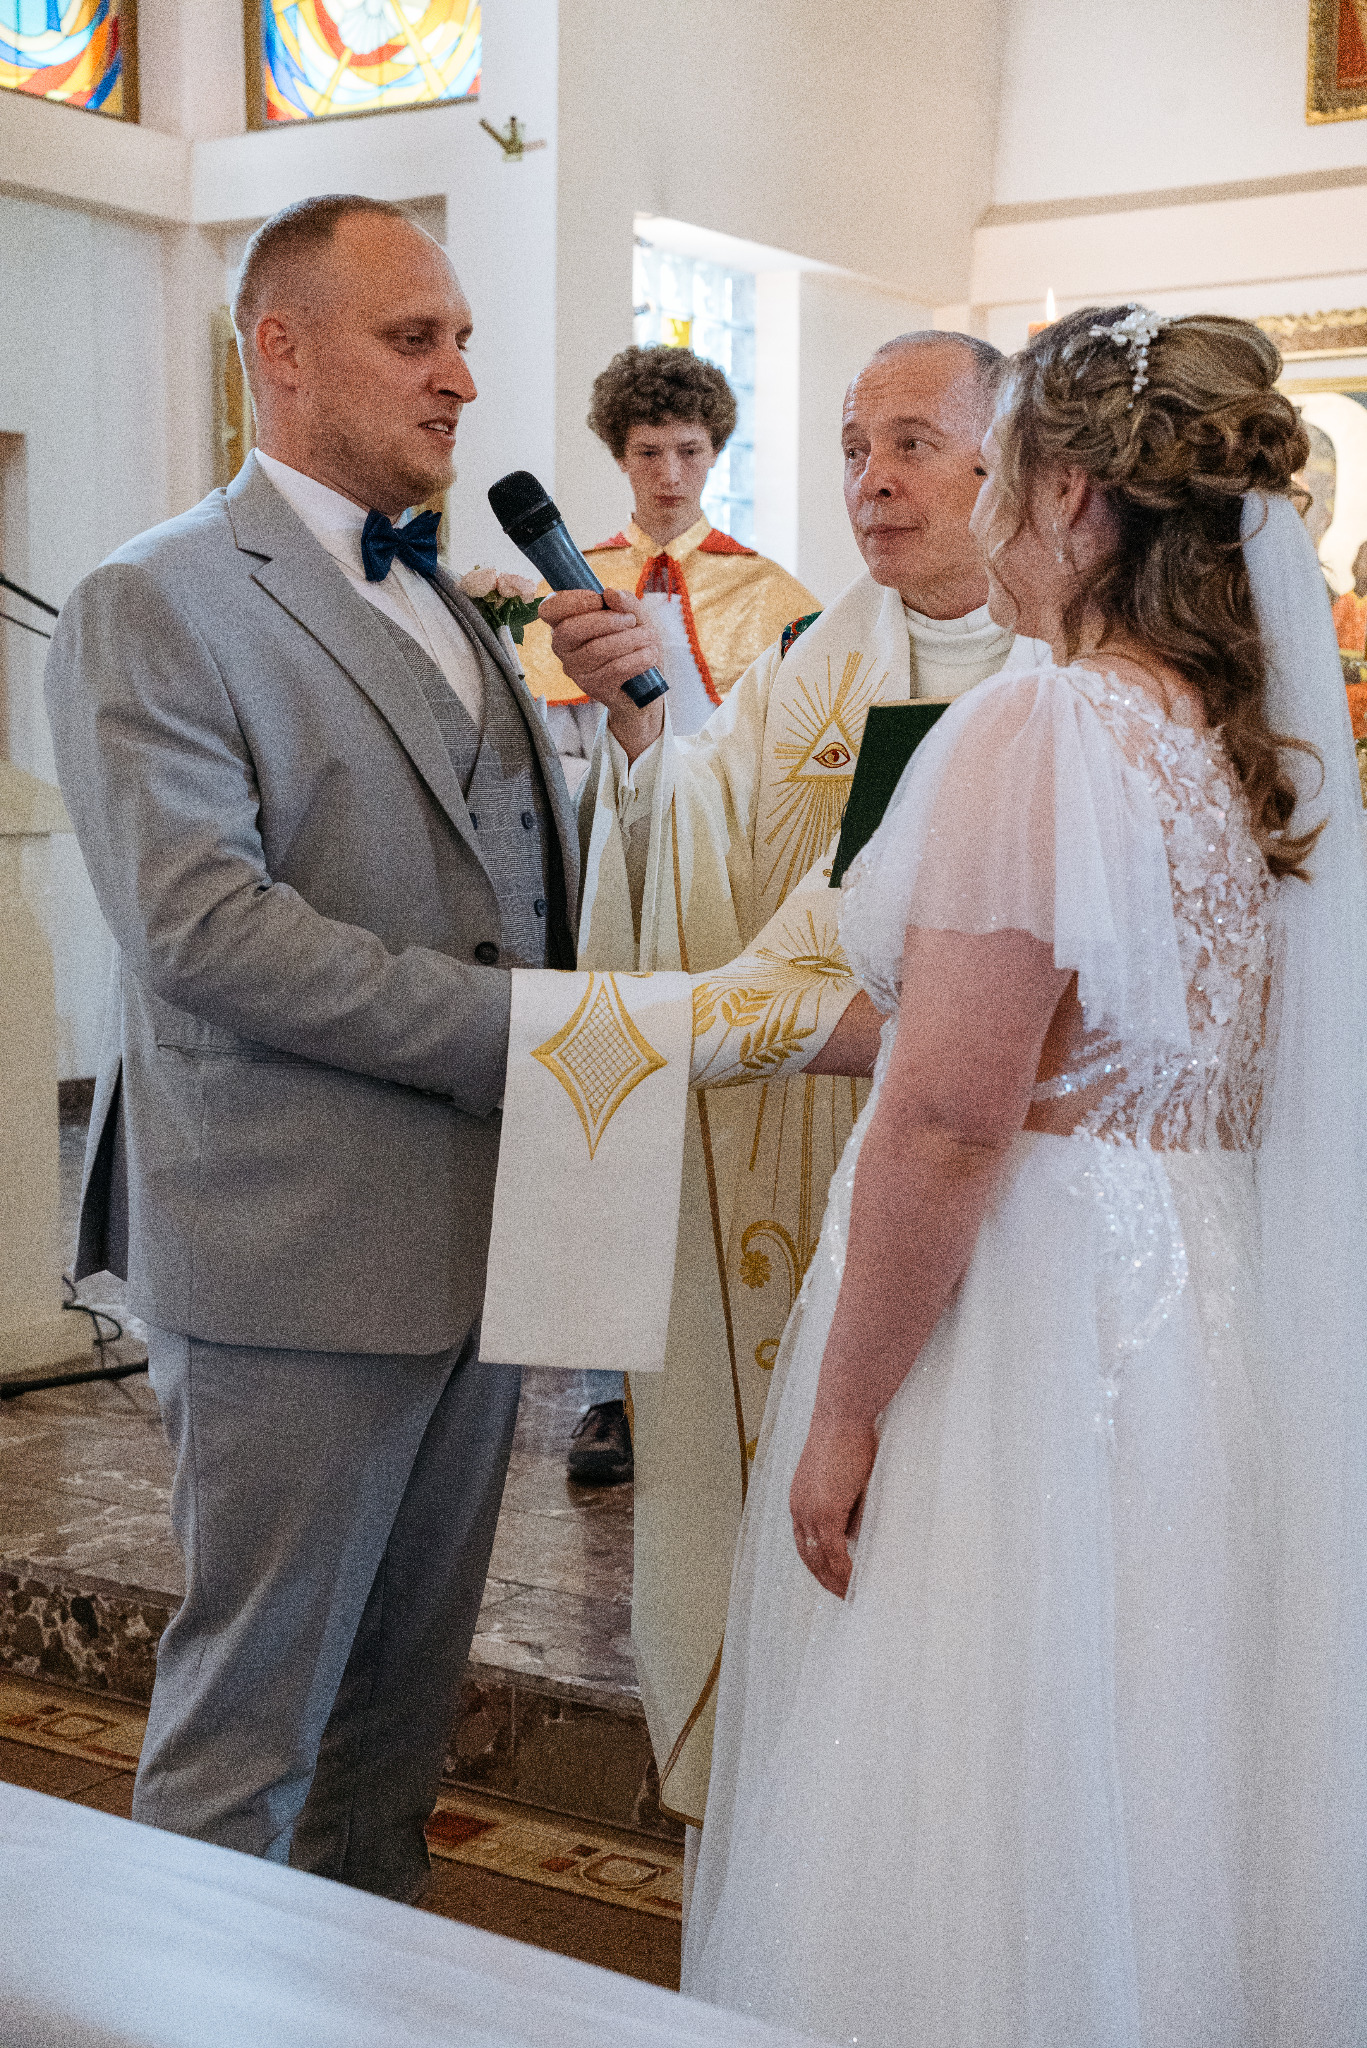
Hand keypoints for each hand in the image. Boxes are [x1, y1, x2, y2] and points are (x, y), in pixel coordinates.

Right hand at [540, 588, 665, 760]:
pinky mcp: (591, 687)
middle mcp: (563, 647)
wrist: (647, 682)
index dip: (571, 601)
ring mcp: (575, 669)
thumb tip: (611, 594)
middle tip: (631, 620)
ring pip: (595, 650)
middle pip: (569, 630)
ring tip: (648, 636)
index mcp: (566, 622)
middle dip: (605, 621)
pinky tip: (649, 654)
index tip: (599, 598)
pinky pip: (613, 669)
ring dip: (628, 639)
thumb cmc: (635, 642)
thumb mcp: (635, 615)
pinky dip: (636, 658)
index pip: (550, 610)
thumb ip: (625, 601)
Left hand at [789, 1412, 876, 1597]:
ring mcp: (809, 1511)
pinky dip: (843, 1571)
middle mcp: (798, 1509)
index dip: (817, 1563)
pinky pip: (834, 1551)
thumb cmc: (847, 1438)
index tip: (831, 1577)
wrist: (841, 1416)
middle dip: (824, 1579)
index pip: (804, 1542)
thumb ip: (846, 1507)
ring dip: (834, 1580)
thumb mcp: (844, 1479)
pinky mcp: (826, 1510)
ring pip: (819, 1559)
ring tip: (849, 1595)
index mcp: (799, 1500)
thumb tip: (854, 1533)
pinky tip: (854, 1583)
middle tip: (841, 1595)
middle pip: (808, 1556)